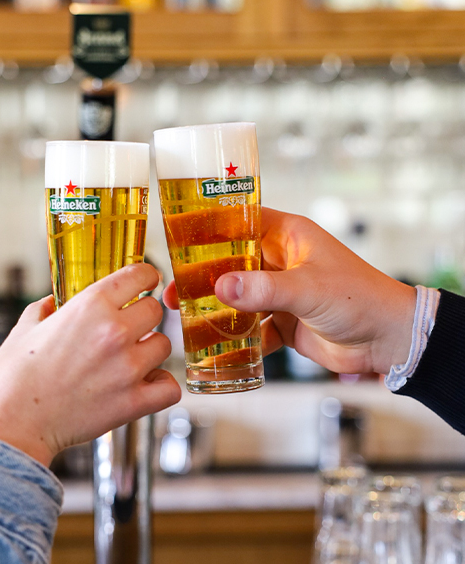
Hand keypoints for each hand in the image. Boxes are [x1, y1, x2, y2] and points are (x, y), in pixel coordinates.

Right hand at [0, 263, 180, 464]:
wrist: (12, 423)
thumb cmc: (12, 379)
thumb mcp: (23, 330)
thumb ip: (43, 309)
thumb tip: (53, 303)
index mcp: (89, 306)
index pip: (140, 275)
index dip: (143, 277)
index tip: (142, 284)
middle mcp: (114, 332)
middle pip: (155, 310)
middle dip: (142, 317)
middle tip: (126, 330)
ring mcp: (128, 368)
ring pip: (163, 346)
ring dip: (148, 352)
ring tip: (127, 362)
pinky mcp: (134, 402)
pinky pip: (169, 387)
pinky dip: (160, 386)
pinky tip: (143, 386)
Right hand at [162, 207, 415, 374]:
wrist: (389, 341)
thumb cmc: (361, 300)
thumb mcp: (308, 290)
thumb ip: (263, 290)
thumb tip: (220, 288)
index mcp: (288, 236)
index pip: (240, 220)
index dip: (209, 225)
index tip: (177, 234)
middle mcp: (281, 260)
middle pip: (230, 261)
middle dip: (201, 274)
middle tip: (173, 286)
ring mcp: (280, 292)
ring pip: (236, 295)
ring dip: (211, 306)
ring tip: (181, 313)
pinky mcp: (283, 321)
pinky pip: (248, 326)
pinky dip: (233, 336)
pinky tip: (213, 343)